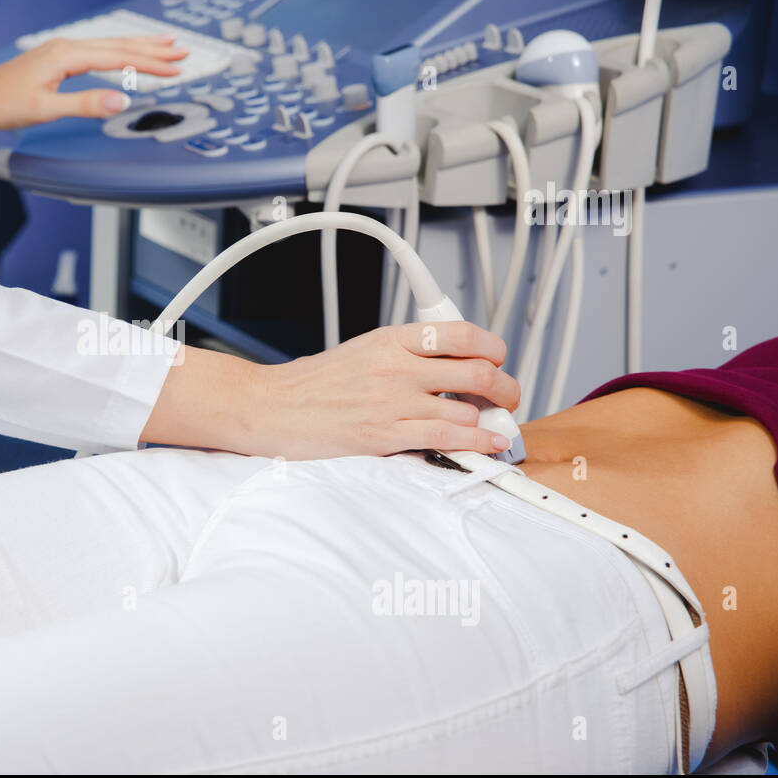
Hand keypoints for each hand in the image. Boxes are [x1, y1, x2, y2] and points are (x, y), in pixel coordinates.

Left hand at [0, 35, 186, 128]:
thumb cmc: (4, 104)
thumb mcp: (46, 109)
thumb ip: (85, 104)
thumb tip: (120, 102)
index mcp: (66, 55)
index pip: (118, 58)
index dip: (149, 64)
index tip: (175, 68)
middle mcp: (66, 47)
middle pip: (119, 45)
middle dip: (153, 49)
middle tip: (182, 51)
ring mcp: (62, 51)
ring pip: (110, 46)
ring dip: (140, 47)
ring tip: (165, 46)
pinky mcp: (58, 59)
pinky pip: (98, 52)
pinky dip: (120, 52)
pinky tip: (126, 54)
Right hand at [142, 321, 520, 459]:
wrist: (270, 406)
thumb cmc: (309, 384)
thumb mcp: (360, 350)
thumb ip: (402, 354)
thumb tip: (447, 364)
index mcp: (390, 339)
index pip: (461, 333)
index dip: (492, 347)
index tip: (497, 359)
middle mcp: (396, 367)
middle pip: (477, 371)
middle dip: (506, 387)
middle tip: (507, 396)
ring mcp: (392, 402)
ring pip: (469, 408)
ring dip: (489, 420)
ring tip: (493, 425)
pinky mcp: (385, 435)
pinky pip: (449, 438)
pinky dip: (478, 443)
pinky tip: (487, 444)